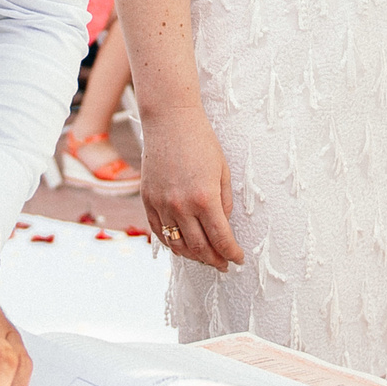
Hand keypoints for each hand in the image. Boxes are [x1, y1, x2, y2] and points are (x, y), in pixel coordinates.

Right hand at [139, 111, 242, 271]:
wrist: (170, 121)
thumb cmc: (202, 142)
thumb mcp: (223, 171)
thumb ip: (224, 203)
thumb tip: (224, 226)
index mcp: (204, 198)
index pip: (221, 238)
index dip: (232, 253)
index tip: (239, 259)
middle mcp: (181, 206)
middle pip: (200, 247)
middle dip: (215, 260)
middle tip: (224, 264)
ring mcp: (161, 204)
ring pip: (178, 245)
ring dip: (194, 256)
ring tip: (205, 258)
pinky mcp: (148, 200)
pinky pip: (159, 232)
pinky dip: (172, 244)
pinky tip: (182, 246)